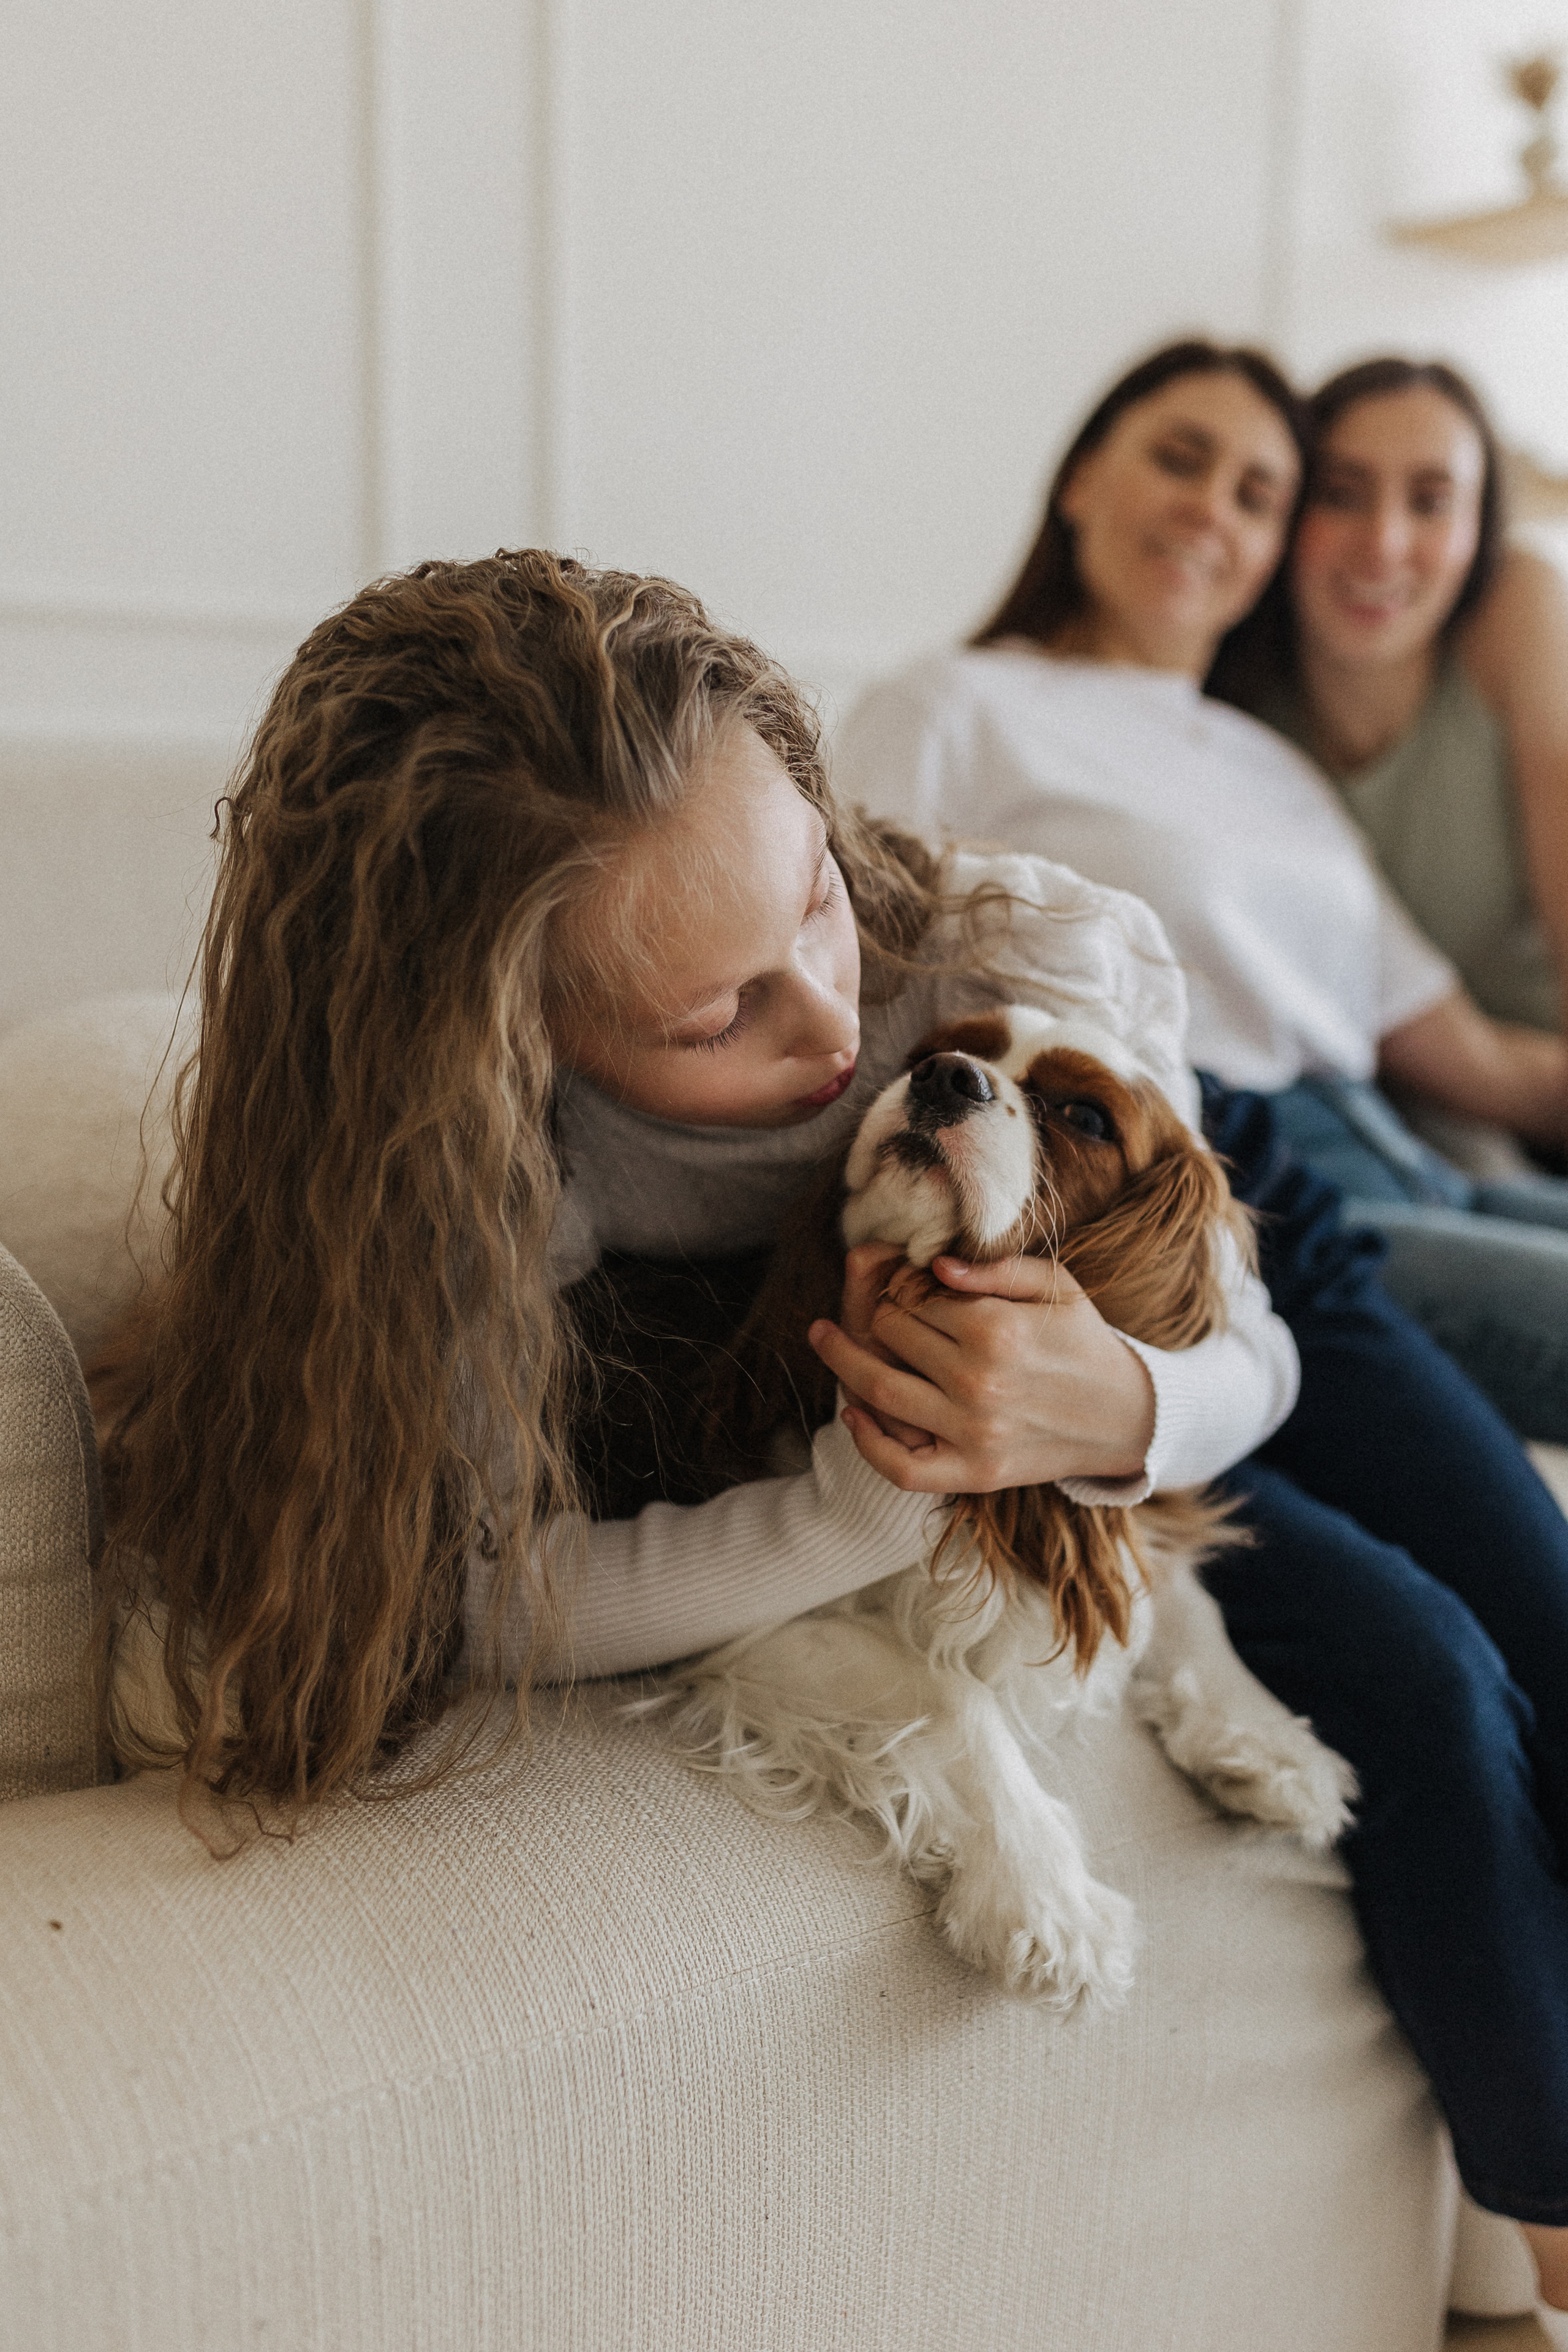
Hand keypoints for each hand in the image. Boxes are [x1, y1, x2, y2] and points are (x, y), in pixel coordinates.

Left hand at [808, 1246, 1156, 1493]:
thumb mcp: (1057, 1286)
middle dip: (876, 1316)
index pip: (914, 1298)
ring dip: (840, 1360)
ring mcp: (972, 1433)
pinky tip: (852, 1411)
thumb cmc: (1084, 1342)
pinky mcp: (974, 1474)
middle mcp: (978, 1381)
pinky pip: (901, 1466)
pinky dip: (867, 1441)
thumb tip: (933, 1265)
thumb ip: (996, 1267)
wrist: (1126, 1417)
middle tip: (872, 1308)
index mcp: (997, 1328)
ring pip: (878, 1390)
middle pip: (890, 1336)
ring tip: (823, 1338)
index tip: (902, 1285)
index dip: (901, 1287)